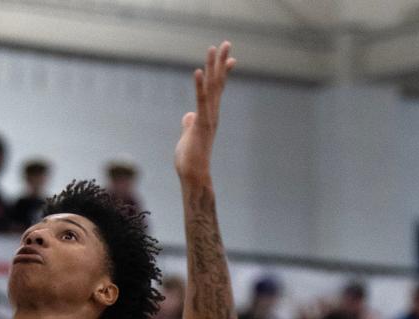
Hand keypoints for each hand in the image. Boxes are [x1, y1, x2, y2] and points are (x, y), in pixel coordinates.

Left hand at [174, 43, 235, 185]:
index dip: (222, 73)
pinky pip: (200, 101)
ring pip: (212, 88)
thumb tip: (188, 115)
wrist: (193, 176)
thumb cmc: (190, 161)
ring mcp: (208, 119)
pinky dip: (199, 86)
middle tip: (226, 43)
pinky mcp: (201, 125)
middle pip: (218, 84)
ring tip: (213, 48)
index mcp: (209, 116)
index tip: (229, 58)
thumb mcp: (188, 137)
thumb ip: (189, 124)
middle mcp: (212, 114)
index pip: (217, 90)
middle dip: (221, 63)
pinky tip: (198, 71)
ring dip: (212, 67)